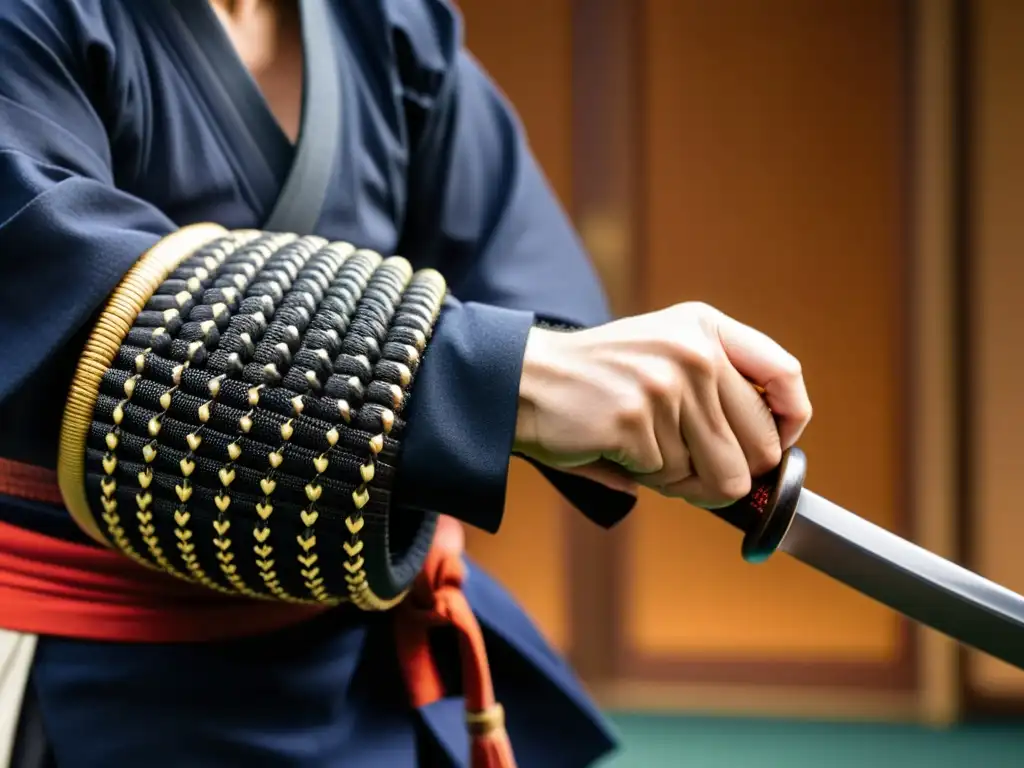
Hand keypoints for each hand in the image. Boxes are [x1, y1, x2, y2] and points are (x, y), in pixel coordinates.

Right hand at [514, 303, 811, 507]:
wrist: (526, 381)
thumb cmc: (600, 380)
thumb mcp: (667, 353)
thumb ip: (719, 389)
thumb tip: (773, 458)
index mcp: (706, 327)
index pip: (784, 375)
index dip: (790, 423)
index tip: (776, 447)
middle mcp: (694, 351)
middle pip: (760, 448)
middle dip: (728, 471)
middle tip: (687, 463)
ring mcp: (666, 384)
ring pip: (721, 475)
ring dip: (687, 480)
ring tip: (647, 452)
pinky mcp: (636, 420)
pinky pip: (672, 480)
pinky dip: (650, 479)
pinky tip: (621, 451)